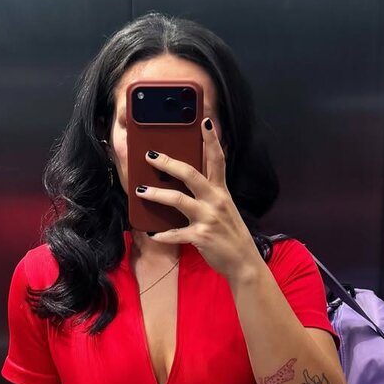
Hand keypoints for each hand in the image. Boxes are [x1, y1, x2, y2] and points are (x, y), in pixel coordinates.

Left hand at [136, 118, 259, 280]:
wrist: (244, 262)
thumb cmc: (230, 235)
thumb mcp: (225, 209)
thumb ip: (209, 196)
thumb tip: (186, 185)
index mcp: (222, 192)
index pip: (218, 160)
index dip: (211, 140)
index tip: (204, 122)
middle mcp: (215, 201)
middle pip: (190, 174)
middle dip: (168, 163)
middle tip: (150, 155)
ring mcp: (208, 218)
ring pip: (178, 200)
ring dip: (156, 194)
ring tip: (140, 190)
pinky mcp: (200, 237)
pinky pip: (176, 234)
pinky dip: (162, 234)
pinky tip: (152, 234)